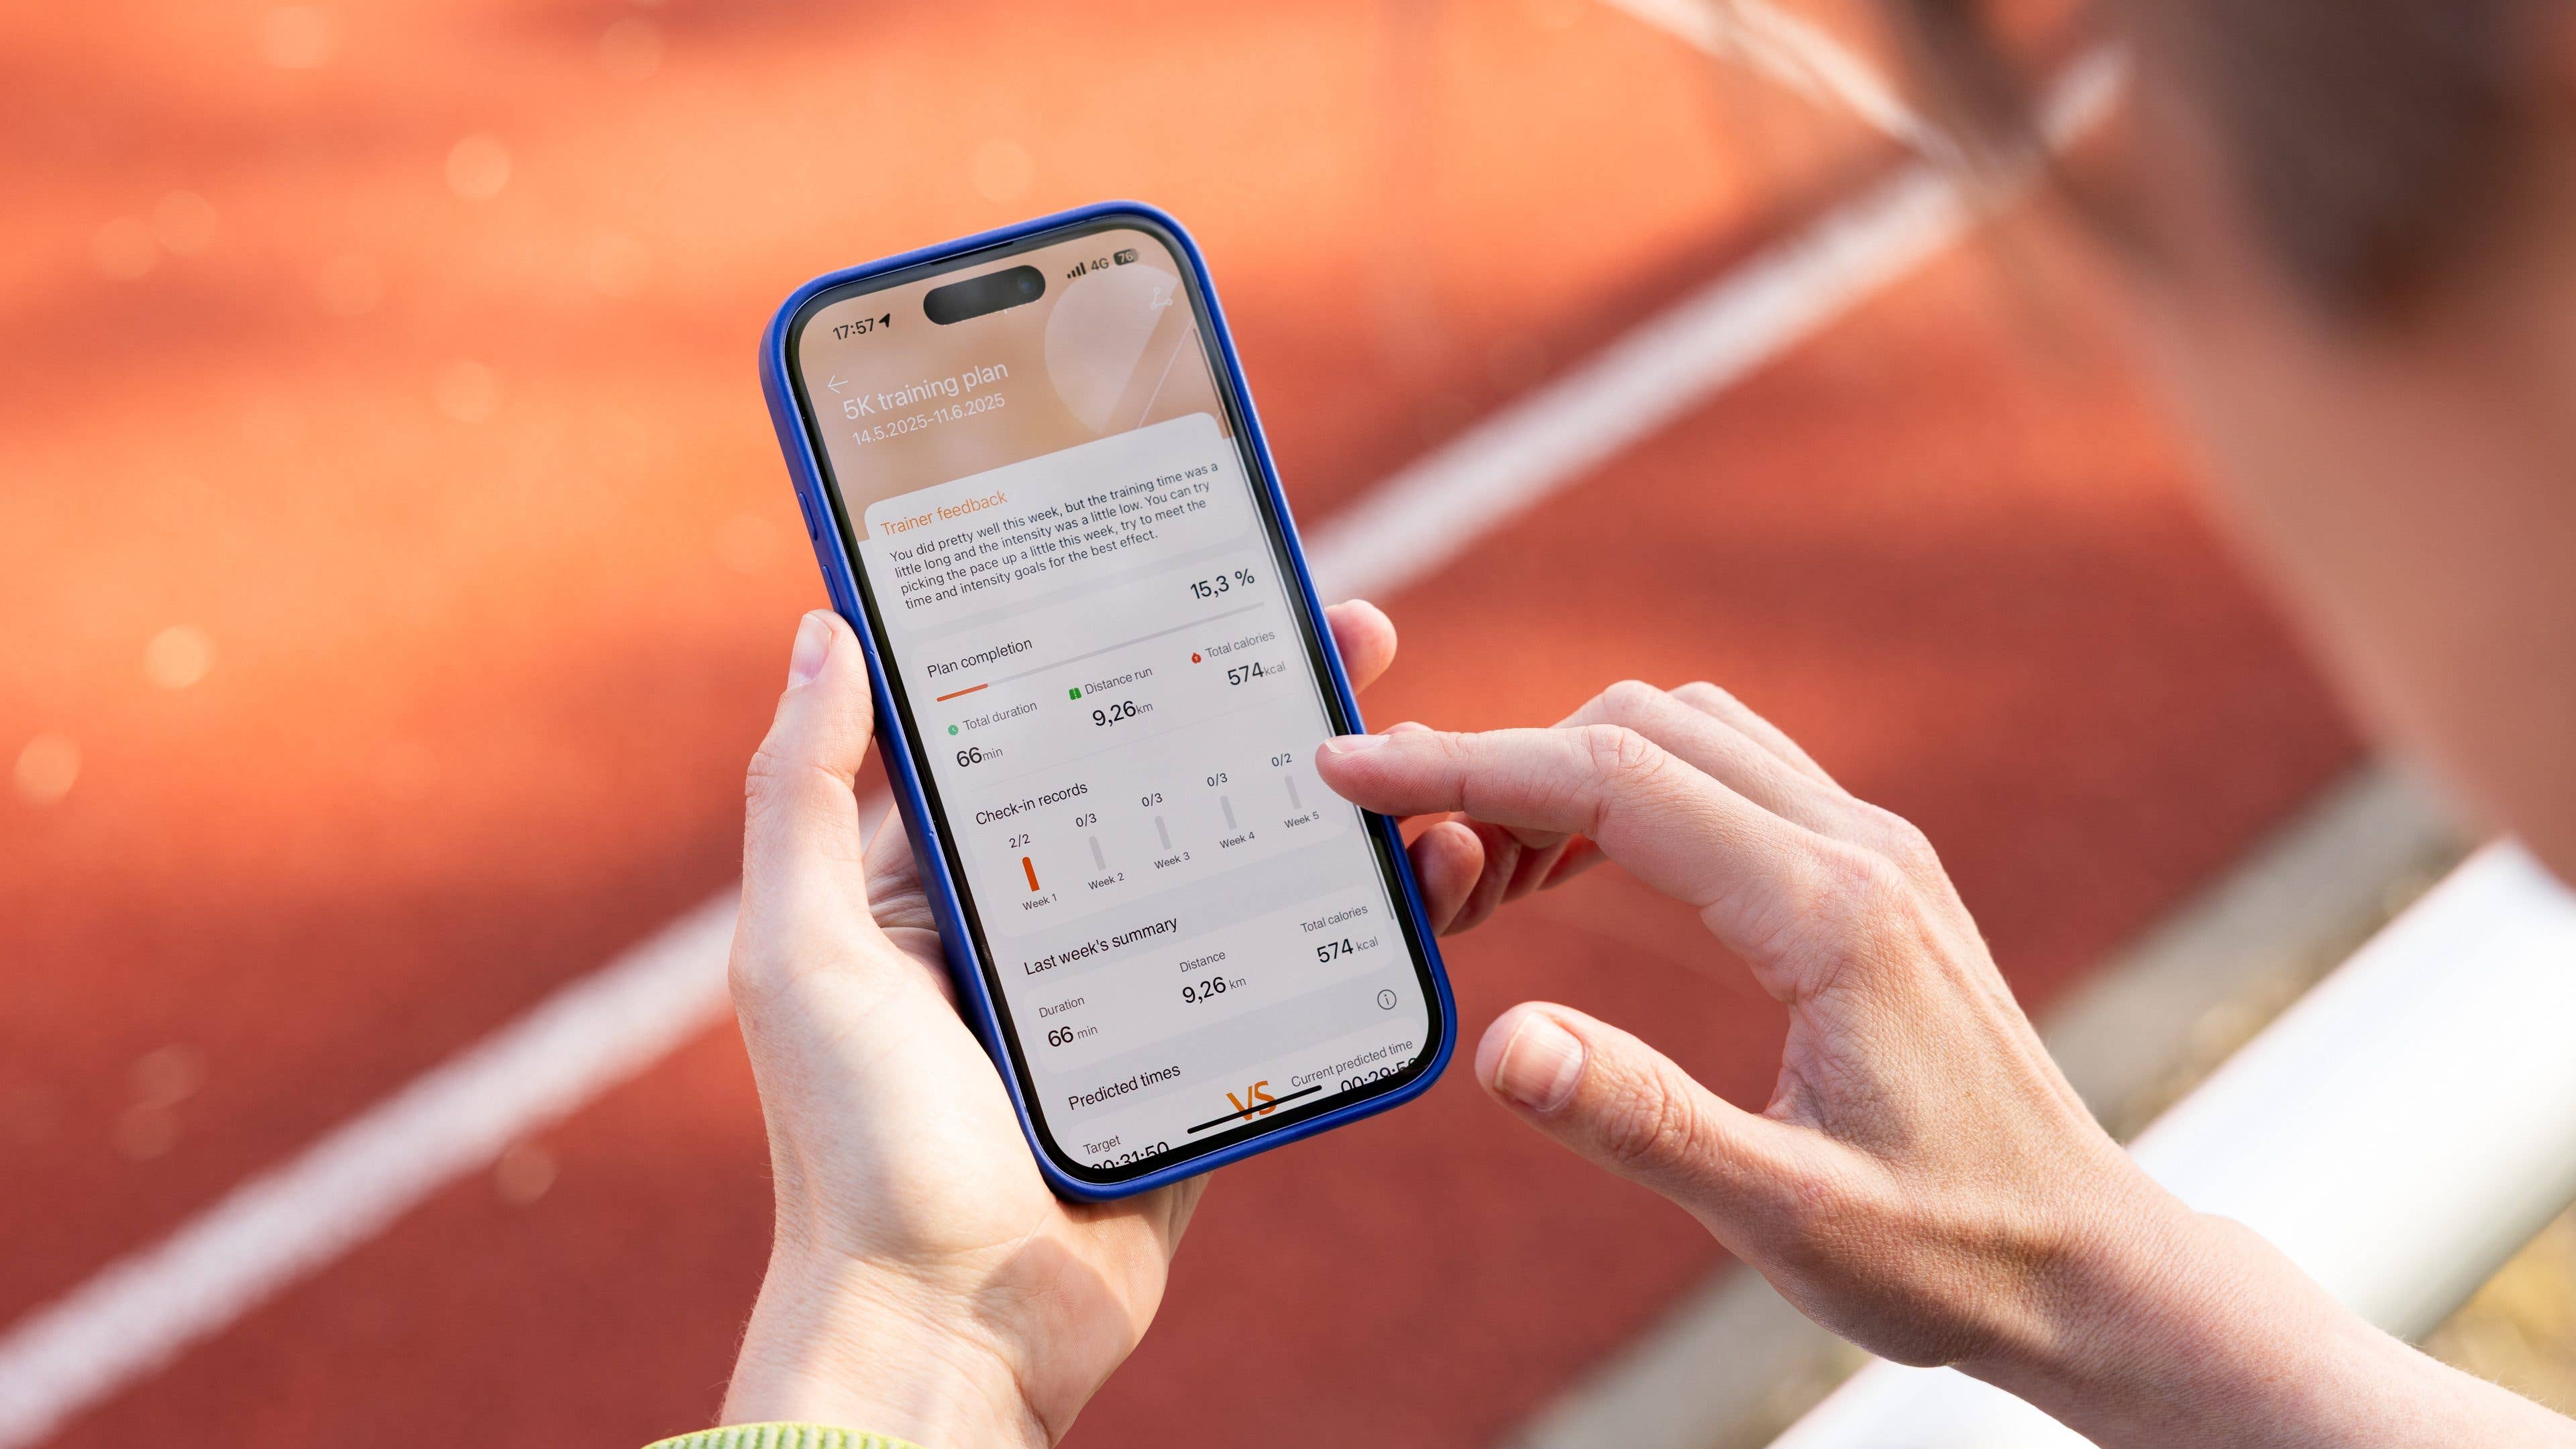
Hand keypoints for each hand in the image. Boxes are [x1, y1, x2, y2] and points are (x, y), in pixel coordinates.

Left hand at [721, 600, 1475, 1445]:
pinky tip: (1413, 866)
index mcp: (940, 886)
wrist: (951, 1334)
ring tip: (1403, 738)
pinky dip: (1346, 923)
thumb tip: (825, 626)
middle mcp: (1039, 928)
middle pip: (1162, 784)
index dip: (1115, 647)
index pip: (1040, 732)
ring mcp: (1126, 999)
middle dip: (1251, 703)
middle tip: (1349, 634)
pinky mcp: (1199, 1068)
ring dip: (1320, 802)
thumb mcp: (801, 952)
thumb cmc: (855, 1148)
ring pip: (1237, 867)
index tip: (1191, 570)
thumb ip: (802, 793)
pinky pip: (1281, 975)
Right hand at [1314, 681, 2575, 1447]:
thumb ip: (1638, 1119)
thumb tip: (1499, 1043)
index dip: (1470, 766)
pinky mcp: (1873, 875)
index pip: (1614, 780)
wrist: (2090, 1263)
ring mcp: (1874, 851)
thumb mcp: (1782, 1215)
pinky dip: (1629, 790)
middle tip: (1403, 846)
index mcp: (1829, 911)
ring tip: (1482, 873)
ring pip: (1687, 734)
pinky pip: (1728, 775)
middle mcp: (1857, 849)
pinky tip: (1580, 871)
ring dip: (1568, 769)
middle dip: (1503, 762)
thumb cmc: (1948, 1253)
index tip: (1356, 767)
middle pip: (1641, 729)